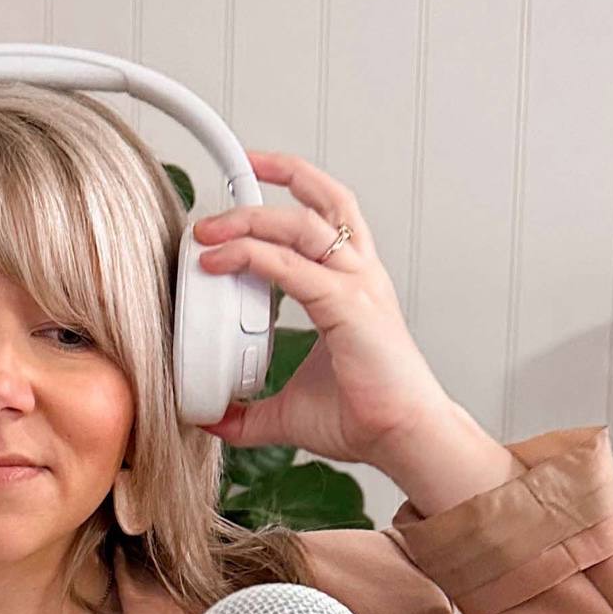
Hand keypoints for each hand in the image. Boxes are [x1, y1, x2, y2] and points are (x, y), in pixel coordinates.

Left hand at [190, 151, 454, 468]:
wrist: (403, 438)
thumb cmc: (366, 417)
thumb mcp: (290, 413)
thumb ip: (250, 414)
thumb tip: (215, 420)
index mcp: (352, 286)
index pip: (325, 215)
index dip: (290, 185)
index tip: (249, 175)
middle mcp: (359, 275)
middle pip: (316, 203)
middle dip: (262, 190)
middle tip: (212, 210)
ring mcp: (358, 286)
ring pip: (302, 224)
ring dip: (249, 218)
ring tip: (208, 231)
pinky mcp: (349, 306)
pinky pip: (292, 267)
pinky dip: (253, 257)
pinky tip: (221, 261)